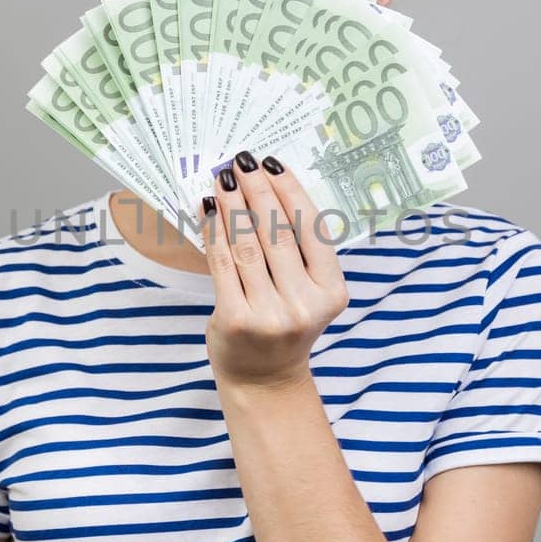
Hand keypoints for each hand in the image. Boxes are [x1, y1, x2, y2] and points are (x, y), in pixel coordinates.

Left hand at [202, 148, 350, 390]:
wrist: (264, 378)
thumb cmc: (285, 322)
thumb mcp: (308, 290)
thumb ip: (297, 250)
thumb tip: (266, 187)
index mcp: (331, 291)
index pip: (311, 228)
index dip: (289, 190)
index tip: (272, 164)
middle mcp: (304, 304)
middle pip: (277, 232)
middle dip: (256, 190)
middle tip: (241, 163)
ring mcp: (270, 314)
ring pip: (247, 245)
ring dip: (232, 205)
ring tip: (222, 180)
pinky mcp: (236, 320)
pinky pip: (222, 264)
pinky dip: (214, 232)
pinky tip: (209, 211)